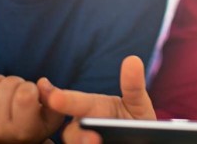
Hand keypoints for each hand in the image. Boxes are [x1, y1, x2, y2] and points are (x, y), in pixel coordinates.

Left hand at [0, 75, 63, 142]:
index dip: (32, 88)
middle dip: (19, 83)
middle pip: (9, 84)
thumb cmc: (35, 124)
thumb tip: (42, 82)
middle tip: (21, 96)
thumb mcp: (53, 117)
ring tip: (9, 95)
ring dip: (3, 82)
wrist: (10, 141)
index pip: (24, 95)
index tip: (34, 96)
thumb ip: (55, 100)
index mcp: (22, 130)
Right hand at [41, 55, 155, 143]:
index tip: (54, 97)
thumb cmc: (134, 118)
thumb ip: (133, 85)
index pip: (73, 103)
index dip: (63, 100)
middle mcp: (81, 127)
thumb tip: (133, 60)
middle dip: (79, 136)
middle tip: (92, 139)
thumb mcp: (137, 102)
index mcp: (91, 108)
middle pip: (72, 133)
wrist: (142, 139)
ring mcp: (84, 141)